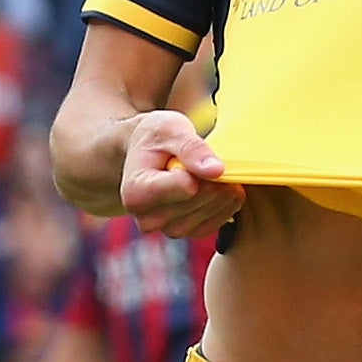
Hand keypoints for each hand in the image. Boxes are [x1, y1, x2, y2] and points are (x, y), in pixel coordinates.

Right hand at [119, 111, 242, 236]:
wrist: (148, 155)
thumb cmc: (156, 138)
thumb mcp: (170, 129)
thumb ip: (191, 148)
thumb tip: (216, 170)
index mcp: (135, 191)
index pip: (185, 187)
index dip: (200, 171)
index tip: (200, 157)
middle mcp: (146, 217)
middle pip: (196, 202)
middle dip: (214, 181)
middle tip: (219, 163)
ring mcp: (164, 229)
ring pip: (204, 218)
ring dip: (222, 196)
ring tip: (224, 174)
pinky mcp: (182, 232)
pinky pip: (211, 226)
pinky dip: (224, 208)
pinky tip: (225, 190)